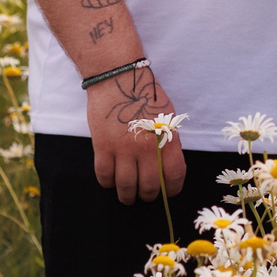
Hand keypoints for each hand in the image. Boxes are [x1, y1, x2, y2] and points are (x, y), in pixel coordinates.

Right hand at [86, 64, 183, 204]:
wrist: (119, 79)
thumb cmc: (146, 96)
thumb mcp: (168, 118)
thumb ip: (169, 141)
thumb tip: (167, 165)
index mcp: (167, 140)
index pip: (174, 174)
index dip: (172, 189)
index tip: (168, 193)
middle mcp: (147, 148)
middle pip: (149, 186)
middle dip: (148, 196)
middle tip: (145, 196)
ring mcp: (123, 149)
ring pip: (126, 186)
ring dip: (127, 196)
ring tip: (127, 197)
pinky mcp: (102, 147)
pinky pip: (104, 175)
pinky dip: (108, 183)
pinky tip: (111, 182)